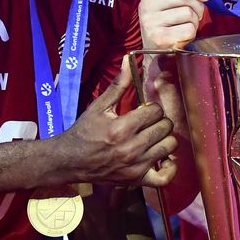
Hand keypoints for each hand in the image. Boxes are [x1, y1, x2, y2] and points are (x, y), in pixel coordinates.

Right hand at [62, 67, 177, 186]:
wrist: (70, 161)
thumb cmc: (84, 132)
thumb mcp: (99, 106)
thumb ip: (118, 85)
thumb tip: (129, 60)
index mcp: (122, 128)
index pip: (156, 112)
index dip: (152, 109)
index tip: (143, 112)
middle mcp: (131, 148)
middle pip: (165, 128)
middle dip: (159, 122)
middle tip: (148, 124)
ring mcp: (136, 166)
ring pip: (169, 146)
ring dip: (164, 139)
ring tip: (154, 137)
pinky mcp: (136, 180)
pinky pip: (165, 178)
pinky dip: (170, 168)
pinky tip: (164, 159)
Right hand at [138, 0, 208, 49]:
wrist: (155, 53)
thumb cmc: (167, 26)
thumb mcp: (167, 6)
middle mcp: (146, 6)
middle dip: (198, 6)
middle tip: (197, 15)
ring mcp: (151, 22)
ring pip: (188, 12)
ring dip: (194, 21)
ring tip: (186, 27)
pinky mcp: (159, 38)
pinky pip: (188, 29)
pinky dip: (191, 34)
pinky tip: (183, 37)